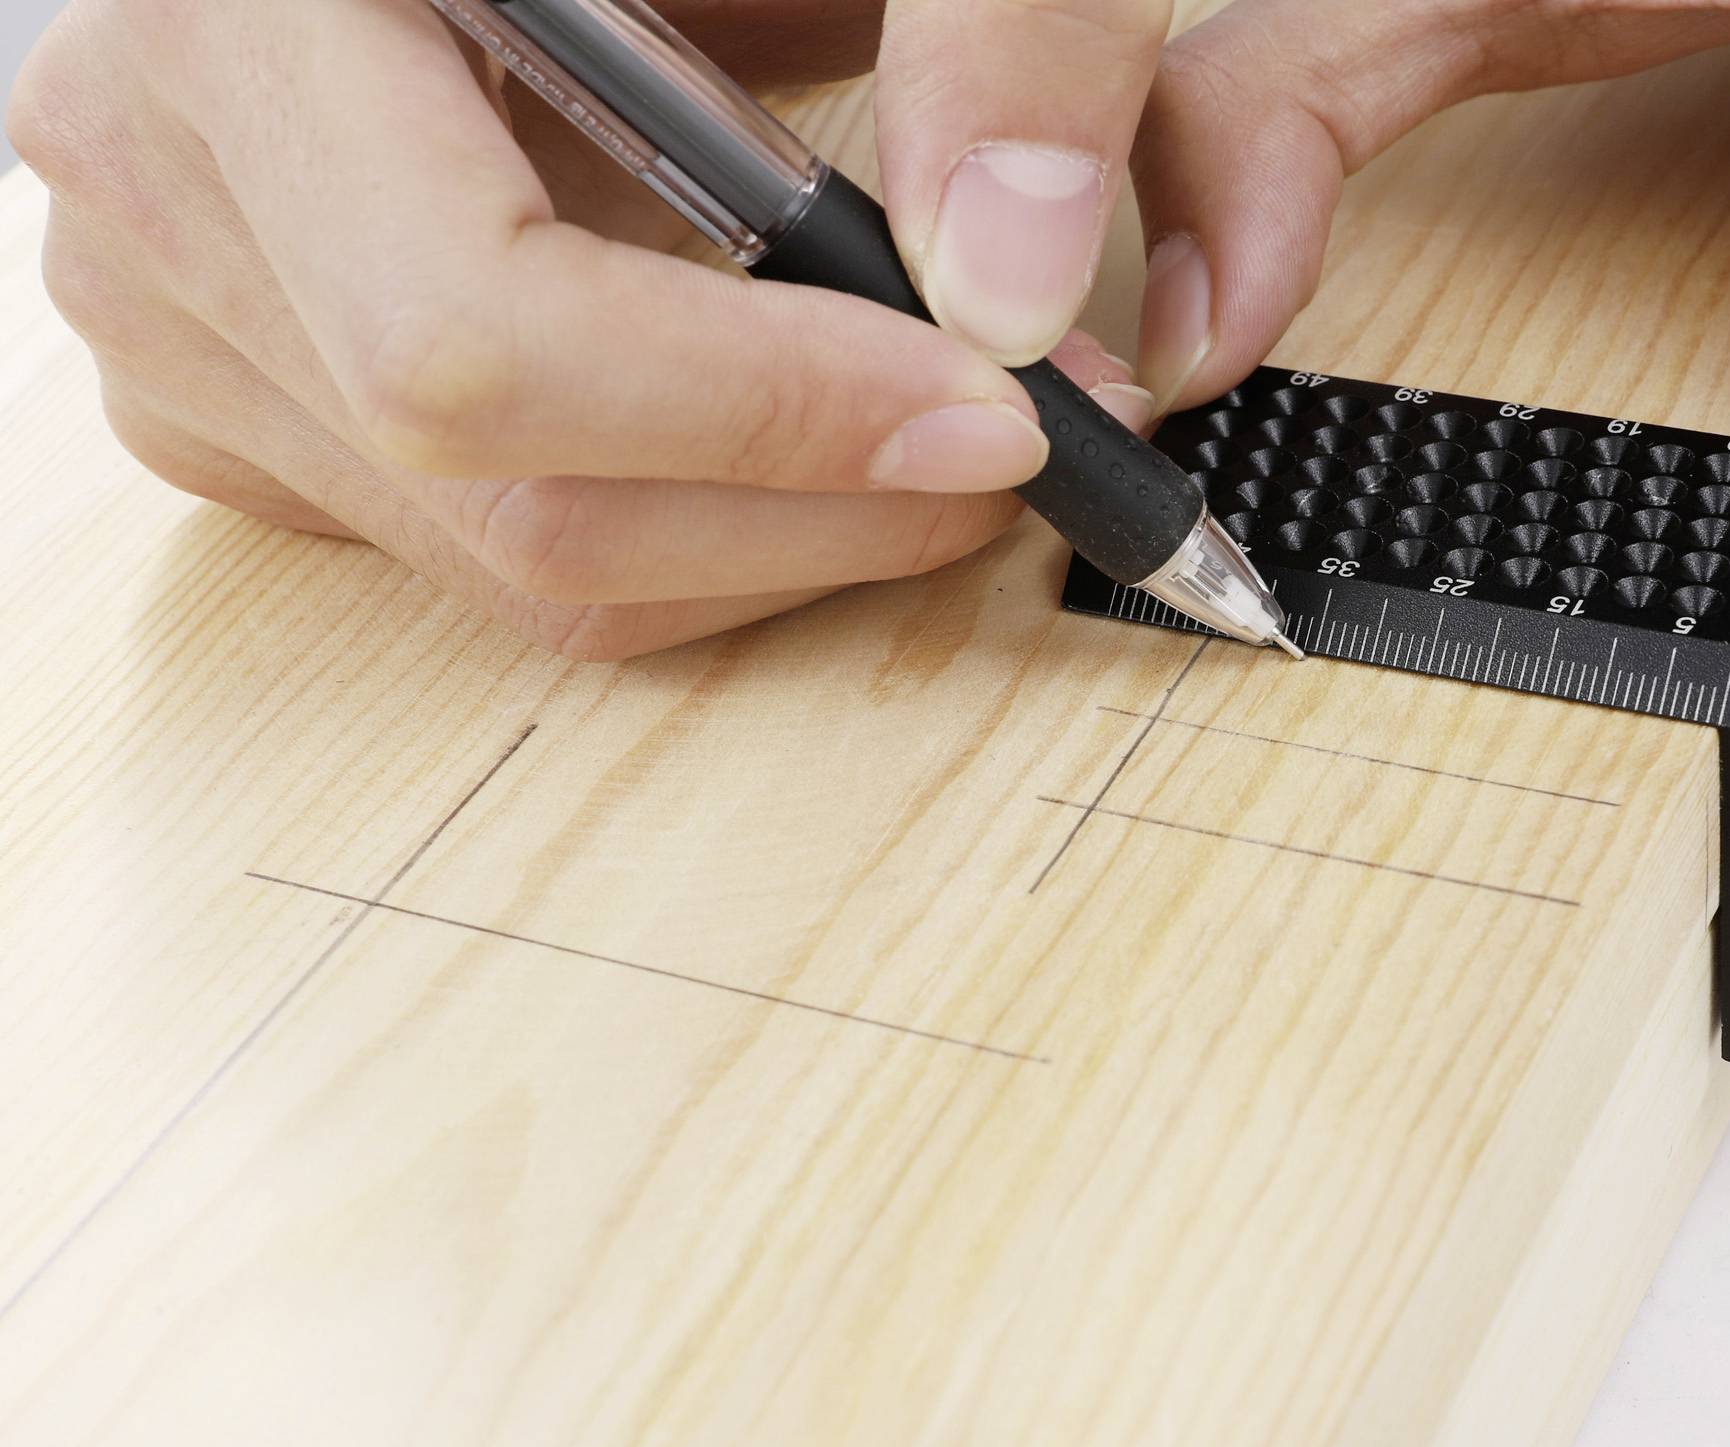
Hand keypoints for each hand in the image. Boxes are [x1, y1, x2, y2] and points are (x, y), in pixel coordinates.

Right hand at [7, 0, 1154, 659]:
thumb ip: (972, 29)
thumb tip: (1010, 293)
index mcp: (247, 17)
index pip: (477, 335)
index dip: (763, 414)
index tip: (988, 409)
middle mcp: (165, 190)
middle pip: (517, 503)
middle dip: (823, 512)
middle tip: (1020, 443)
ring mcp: (180, 323)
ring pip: (522, 565)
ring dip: (780, 533)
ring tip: (931, 423)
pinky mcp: (245, 407)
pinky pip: (493, 552)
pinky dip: (691, 522)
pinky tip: (783, 423)